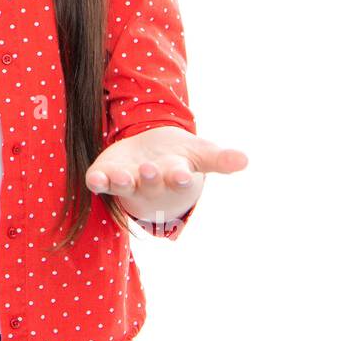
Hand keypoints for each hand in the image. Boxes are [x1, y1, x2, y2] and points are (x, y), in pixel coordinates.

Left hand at [85, 126, 247, 223]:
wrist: (150, 156)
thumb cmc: (178, 157)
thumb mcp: (200, 154)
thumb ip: (220, 159)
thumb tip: (246, 160)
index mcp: (174, 176)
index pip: (179, 180)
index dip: (180, 178)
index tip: (182, 175)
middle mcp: (150, 183)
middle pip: (150, 183)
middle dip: (150, 177)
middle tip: (150, 169)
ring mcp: (127, 181)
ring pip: (123, 186)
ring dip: (121, 182)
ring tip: (121, 175)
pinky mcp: (106, 175)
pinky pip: (99, 182)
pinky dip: (96, 181)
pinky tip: (94, 178)